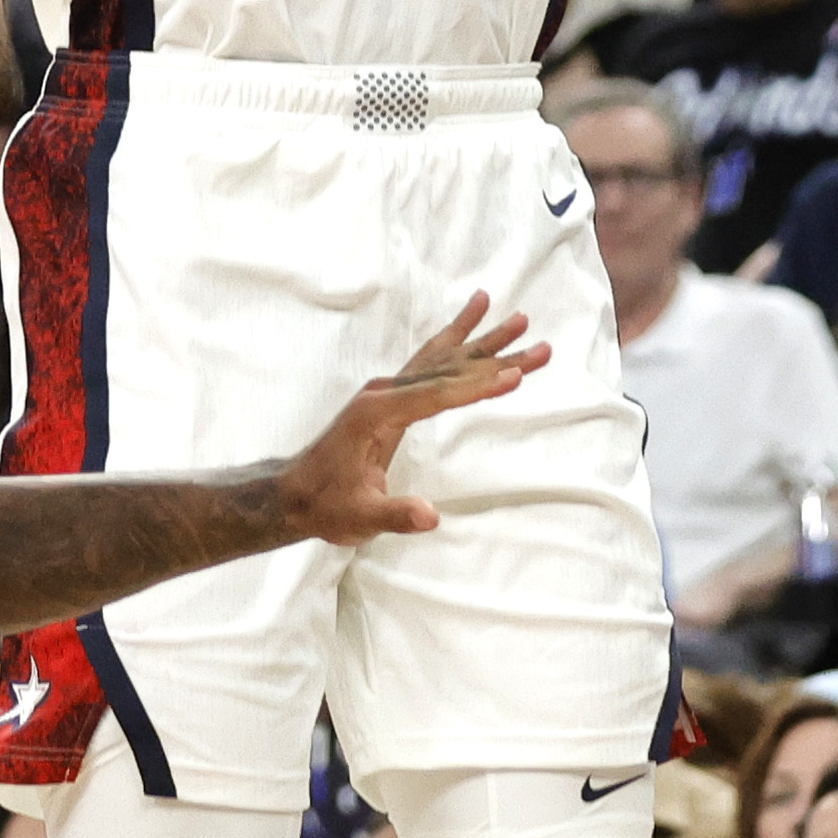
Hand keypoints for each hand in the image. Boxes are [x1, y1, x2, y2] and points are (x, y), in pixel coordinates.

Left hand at [267, 297, 544, 543]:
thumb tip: (430, 517)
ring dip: (484, 342)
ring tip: (520, 319)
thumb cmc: (327, 506)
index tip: (515, 377)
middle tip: (541, 347)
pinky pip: (430, 362)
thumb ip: (395, 515)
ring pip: (443, 359)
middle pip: (449, 369)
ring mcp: (387, 390)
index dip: (477, 387)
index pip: (438, 395)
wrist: (296, 495)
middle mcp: (384, 392)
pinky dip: (456, 342)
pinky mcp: (391, 396)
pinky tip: (472, 324)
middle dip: (497, 359)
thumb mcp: (360, 518)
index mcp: (378, 413)